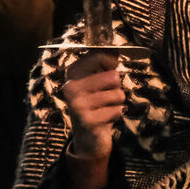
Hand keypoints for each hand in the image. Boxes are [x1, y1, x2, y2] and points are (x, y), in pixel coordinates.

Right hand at [62, 52, 124, 188]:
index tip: (110, 72)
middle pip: (113, 76)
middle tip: (105, 97)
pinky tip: (105, 119)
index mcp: (72, 72)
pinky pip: (117, 110)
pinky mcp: (87, 120)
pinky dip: (116, 115)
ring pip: (118, 94)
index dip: (112, 64)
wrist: (88, 139)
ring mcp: (78, 104)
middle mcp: (71, 86)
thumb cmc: (96, 105)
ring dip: (117, 102)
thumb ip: (105, 64)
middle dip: (116, 88)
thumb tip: (115, 49)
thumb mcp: (97, 81)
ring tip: (106, 108)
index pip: (100, 55)